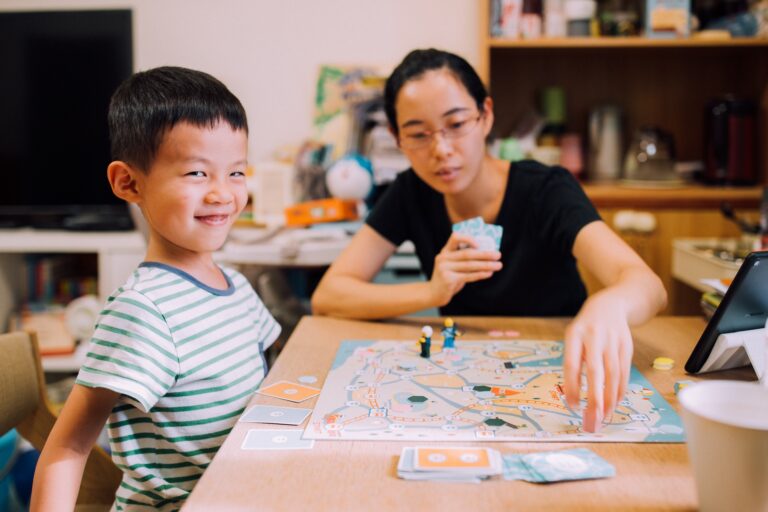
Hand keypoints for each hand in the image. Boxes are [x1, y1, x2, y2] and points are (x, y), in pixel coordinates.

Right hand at [429, 232, 501, 306]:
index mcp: (445, 251)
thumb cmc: (448, 277)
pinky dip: (480, 274)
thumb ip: (465, 259)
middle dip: (485, 254)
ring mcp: (444, 268)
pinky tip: (489, 273)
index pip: (455, 237)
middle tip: (498, 255)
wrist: (434, 293)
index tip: (481, 244)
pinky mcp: (448, 279)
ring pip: (469, 265)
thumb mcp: (453, 265)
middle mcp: (443, 258)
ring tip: (498, 265)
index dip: (469, 239)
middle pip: (467, 253)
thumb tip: (488, 254)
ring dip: (486, 265)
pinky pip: (468, 276)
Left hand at [563, 292, 632, 432]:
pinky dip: (620, 389)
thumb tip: (574, 396)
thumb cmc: (586, 328)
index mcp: (575, 334)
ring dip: (609, 398)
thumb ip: (574, 361)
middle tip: (593, 419)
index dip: (572, 387)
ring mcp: (613, 341)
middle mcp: (594, 337)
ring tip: (605, 416)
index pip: (572, 364)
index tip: (572, 406)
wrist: (611, 305)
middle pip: (596, 372)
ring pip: (613, 374)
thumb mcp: (573, 337)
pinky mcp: (627, 346)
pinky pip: (624, 372)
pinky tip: (615, 402)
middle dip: (595, 398)